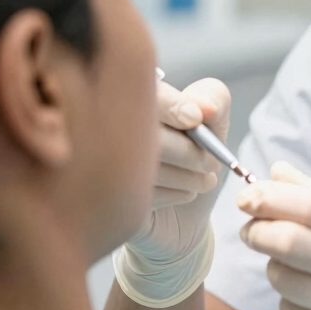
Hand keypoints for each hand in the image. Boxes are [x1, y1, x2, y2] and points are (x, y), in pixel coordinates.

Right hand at [113, 77, 230, 308]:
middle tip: (212, 163)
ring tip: (205, 180)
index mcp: (126, 95)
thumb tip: (204, 107)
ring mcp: (96, 164)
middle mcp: (102, 126)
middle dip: (189, 150)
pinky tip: (184, 193)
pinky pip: (139, 195)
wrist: (182, 215)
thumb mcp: (213, 122)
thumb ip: (214, 98)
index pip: (141, 93)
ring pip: (144, 165)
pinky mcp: (102, 200)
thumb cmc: (192, 155)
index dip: (172, 105)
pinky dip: (172, 194)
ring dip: (187, 175)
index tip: (197, 120)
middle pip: (145, 133)